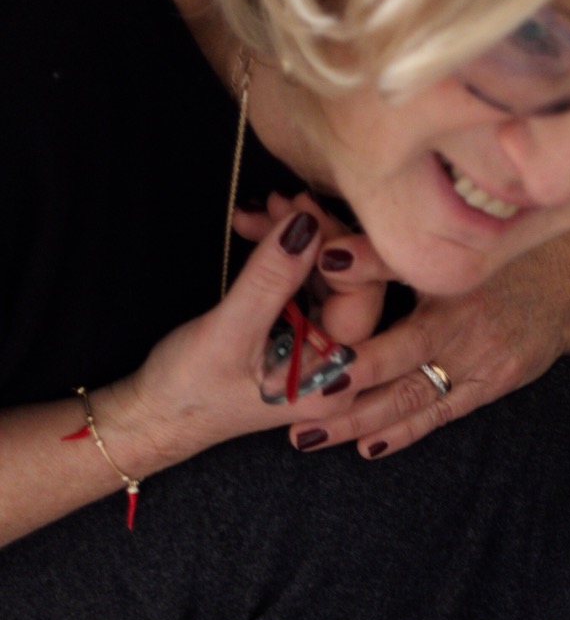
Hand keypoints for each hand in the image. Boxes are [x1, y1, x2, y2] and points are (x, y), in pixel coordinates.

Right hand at [99, 202, 356, 470]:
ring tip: (256, 212)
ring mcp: (321, 349)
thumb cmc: (191, 389)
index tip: (298, 210)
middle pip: (351, 284)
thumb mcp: (230, 332)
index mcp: (337, 379)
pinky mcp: (298, 334)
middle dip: (315, 238)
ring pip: (326, 278)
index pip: (363, 298)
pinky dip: (282, 256)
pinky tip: (255, 230)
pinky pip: (305, 285)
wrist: (156, 417)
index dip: (338, 248)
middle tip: (277, 202)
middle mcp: (341, 366)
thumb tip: (306, 224)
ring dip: (295, 241)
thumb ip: (271, 280)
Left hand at [281, 228, 569, 461]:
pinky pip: (442, 413)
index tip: (292, 358)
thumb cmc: (499, 259)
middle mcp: (460, 330)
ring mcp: (478, 363)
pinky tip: (369, 446)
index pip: (382, 315)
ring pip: (409, 398)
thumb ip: (382, 254)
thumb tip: (321, 252)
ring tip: (310, 437)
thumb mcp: (448, 248)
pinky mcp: (491, 386)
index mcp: (444, 288)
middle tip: (288, 412)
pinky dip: (405, 431)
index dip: (338, 341)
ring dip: (358, 421)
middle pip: (388, 368)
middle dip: (336, 394)